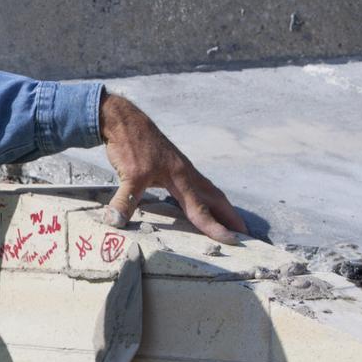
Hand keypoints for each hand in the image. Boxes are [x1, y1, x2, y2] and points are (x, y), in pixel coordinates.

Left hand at [98, 90, 247, 243]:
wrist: (125, 120)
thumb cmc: (131, 145)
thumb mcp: (128, 175)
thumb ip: (125, 200)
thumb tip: (116, 222)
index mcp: (180, 177)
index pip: (200, 208)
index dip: (215, 226)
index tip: (231, 240)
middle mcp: (186, 173)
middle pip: (215, 198)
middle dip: (230, 216)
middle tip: (244, 233)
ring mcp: (181, 168)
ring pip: (207, 190)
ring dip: (220, 207)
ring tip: (230, 221)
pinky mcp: (173, 166)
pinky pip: (196, 186)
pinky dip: (204, 197)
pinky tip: (200, 203)